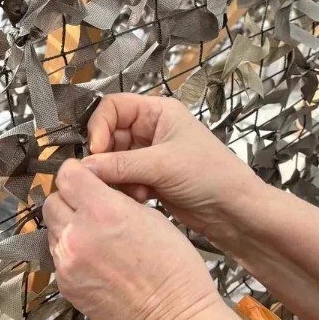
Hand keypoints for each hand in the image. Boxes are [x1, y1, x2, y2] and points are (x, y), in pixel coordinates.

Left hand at [43, 160, 220, 319]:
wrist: (171, 318)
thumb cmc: (172, 267)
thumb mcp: (150, 216)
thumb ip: (114, 199)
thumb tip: (96, 190)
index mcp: (102, 210)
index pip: (67, 175)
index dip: (77, 173)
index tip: (85, 178)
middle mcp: (78, 233)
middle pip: (52, 200)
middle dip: (69, 200)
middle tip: (89, 208)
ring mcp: (67, 261)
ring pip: (52, 228)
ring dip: (67, 226)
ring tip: (94, 236)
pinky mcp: (65, 283)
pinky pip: (57, 256)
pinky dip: (70, 252)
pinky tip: (94, 259)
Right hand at [82, 93, 262, 233]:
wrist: (235, 212)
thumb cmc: (210, 176)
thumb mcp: (162, 165)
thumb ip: (119, 165)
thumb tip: (83, 167)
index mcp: (158, 112)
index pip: (112, 107)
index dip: (99, 128)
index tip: (96, 153)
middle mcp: (151, 129)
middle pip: (108, 135)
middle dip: (106, 159)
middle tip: (109, 179)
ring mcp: (149, 154)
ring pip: (113, 161)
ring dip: (117, 178)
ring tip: (134, 191)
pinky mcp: (149, 178)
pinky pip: (122, 179)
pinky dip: (125, 189)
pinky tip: (141, 199)